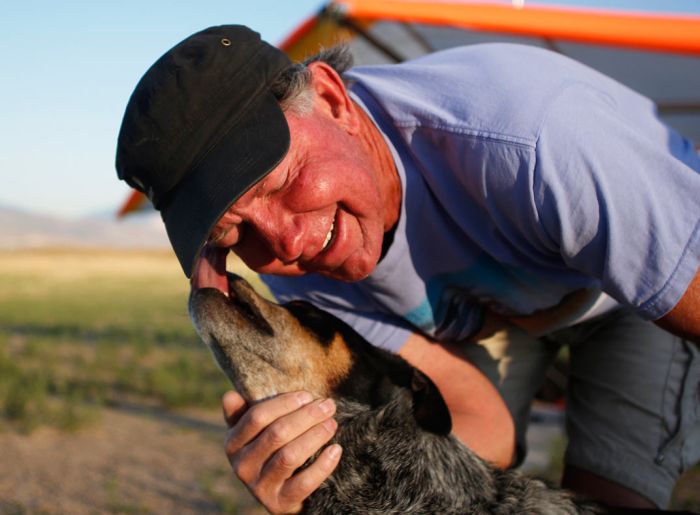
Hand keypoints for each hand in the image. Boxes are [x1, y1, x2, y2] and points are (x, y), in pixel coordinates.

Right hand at [222, 390, 341, 513]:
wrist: (279, 494)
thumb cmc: (269, 451)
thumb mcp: (252, 433)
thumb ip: (242, 413)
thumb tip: (229, 395)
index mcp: (234, 444)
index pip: (257, 417)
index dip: (284, 403)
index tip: (308, 395)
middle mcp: (242, 466)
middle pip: (277, 434)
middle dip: (306, 416)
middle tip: (328, 406)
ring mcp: (260, 487)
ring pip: (290, 456)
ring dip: (315, 436)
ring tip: (332, 424)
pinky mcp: (280, 503)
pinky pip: (304, 483)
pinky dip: (322, 465)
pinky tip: (335, 449)